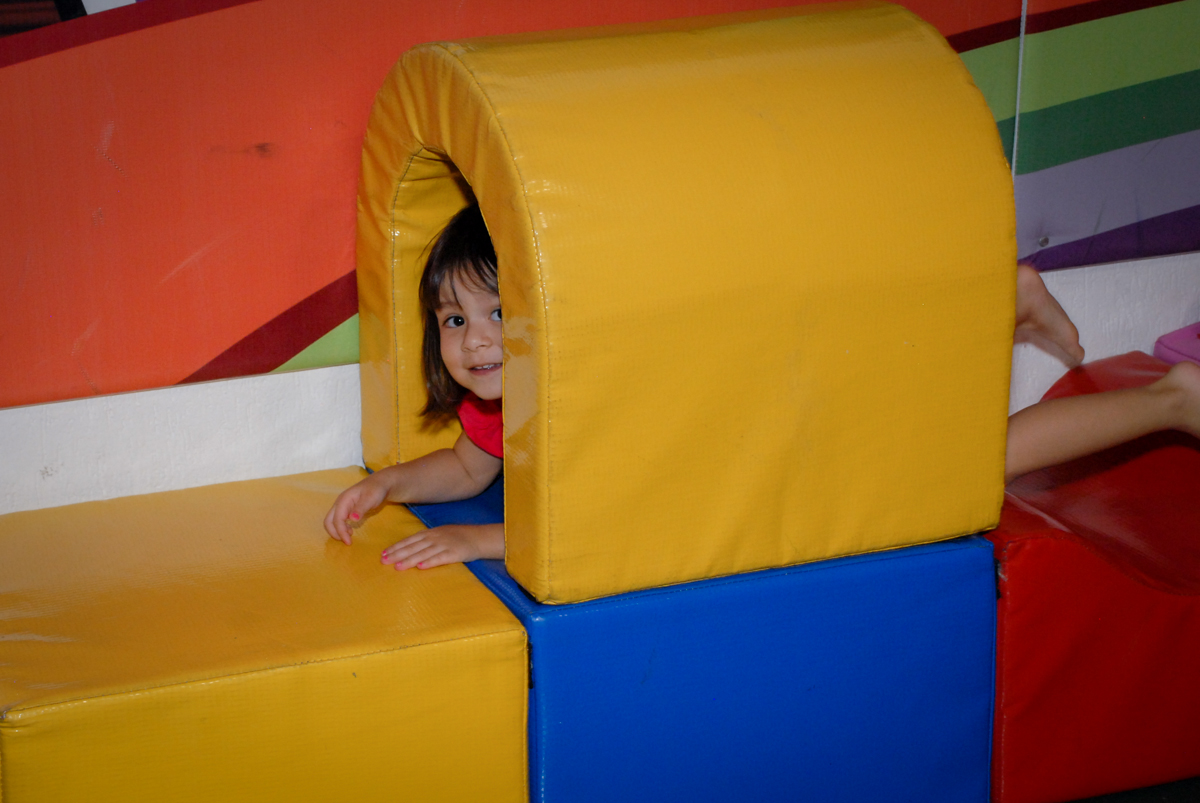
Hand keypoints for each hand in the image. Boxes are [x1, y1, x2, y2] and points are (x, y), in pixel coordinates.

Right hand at [323, 476, 389, 544]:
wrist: (381, 484)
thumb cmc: (376, 490)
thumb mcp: (371, 498)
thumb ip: (361, 508)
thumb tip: (352, 519)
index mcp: (344, 500)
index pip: (337, 519)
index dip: (341, 532)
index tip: (349, 542)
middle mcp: (340, 503)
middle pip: (328, 521)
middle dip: (334, 533)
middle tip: (347, 541)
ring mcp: (342, 506)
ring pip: (332, 521)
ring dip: (337, 531)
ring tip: (350, 536)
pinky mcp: (346, 509)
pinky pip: (338, 520)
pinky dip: (341, 527)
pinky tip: (350, 530)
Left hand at [380, 523, 503, 569]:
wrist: (479, 537)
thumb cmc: (458, 537)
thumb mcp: (441, 534)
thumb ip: (427, 540)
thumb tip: (409, 549)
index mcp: (431, 533)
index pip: (409, 540)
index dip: (396, 547)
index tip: (383, 554)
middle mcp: (435, 538)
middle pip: (413, 547)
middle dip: (397, 554)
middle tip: (384, 561)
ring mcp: (444, 545)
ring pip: (423, 553)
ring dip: (409, 560)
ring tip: (397, 567)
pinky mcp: (454, 553)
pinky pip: (440, 558)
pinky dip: (430, 562)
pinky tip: (420, 567)